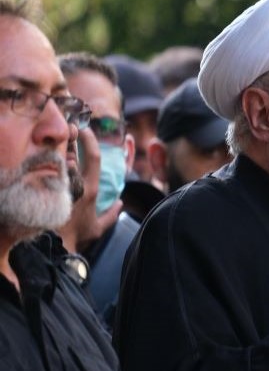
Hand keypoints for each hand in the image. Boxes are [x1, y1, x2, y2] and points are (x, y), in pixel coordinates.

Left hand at [58, 128, 120, 251]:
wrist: (57, 245)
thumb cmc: (79, 235)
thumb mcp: (98, 227)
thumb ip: (111, 214)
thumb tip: (120, 204)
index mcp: (91, 188)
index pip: (93, 157)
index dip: (90, 140)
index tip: (86, 130)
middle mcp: (76, 183)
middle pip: (71, 152)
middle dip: (70, 136)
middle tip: (68, 126)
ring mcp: (60, 185)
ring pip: (57, 159)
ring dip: (58, 146)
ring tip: (57, 137)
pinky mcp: (48, 189)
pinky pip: (47, 169)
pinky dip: (47, 160)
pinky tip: (46, 154)